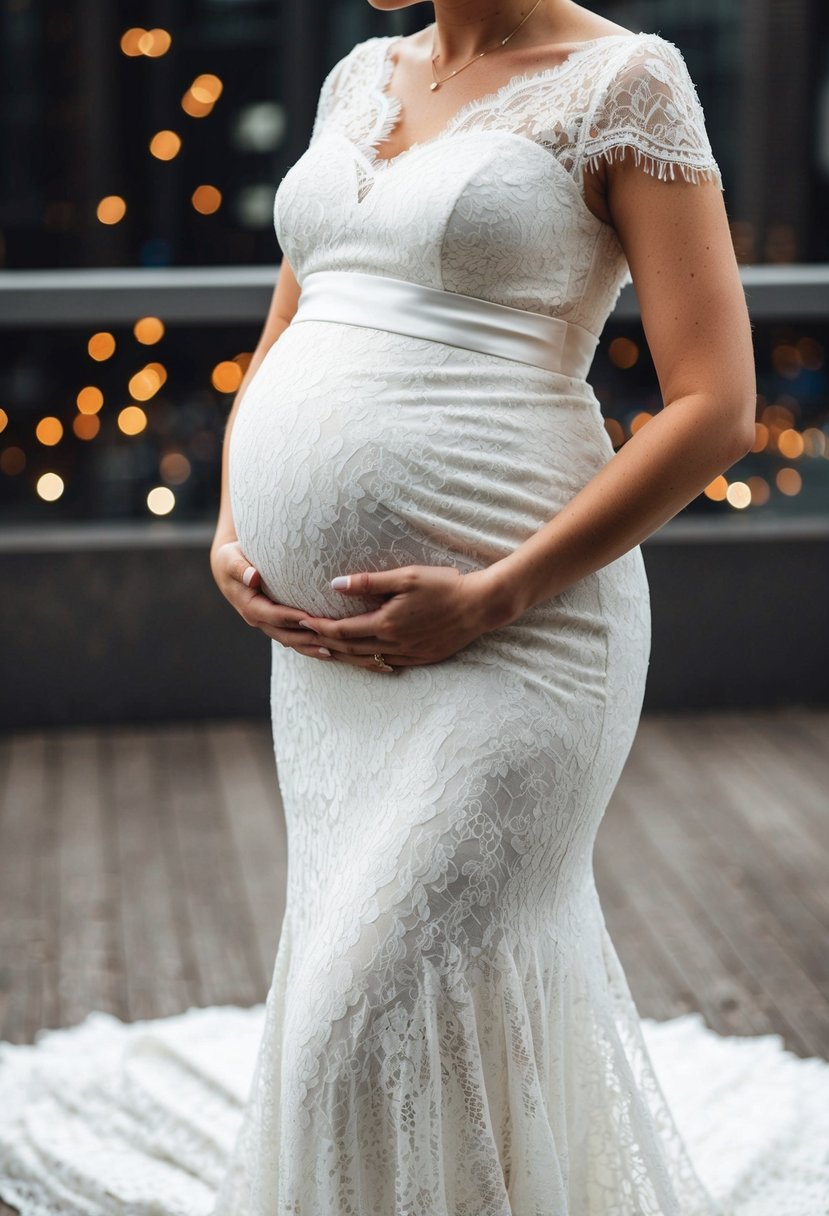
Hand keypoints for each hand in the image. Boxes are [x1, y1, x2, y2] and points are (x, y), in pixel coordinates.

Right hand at [208, 540, 398, 673]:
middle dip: (307, 638)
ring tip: (335, 651)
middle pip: (286, 634)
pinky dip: (311, 646)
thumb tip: (252, 577)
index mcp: (249, 606)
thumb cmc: (232, 559)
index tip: (310, 617)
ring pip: (292, 641)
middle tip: (330, 638)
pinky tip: (331, 650)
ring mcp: (269, 625)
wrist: (229, 569)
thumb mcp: (231, 559)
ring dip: (312, 647)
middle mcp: (260, 620)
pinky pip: (295, 639)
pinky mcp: (278, 625)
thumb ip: (240, 568)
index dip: (290, 617)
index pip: (272, 615)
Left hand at [294, 565, 505, 669]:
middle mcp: (395, 644)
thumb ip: (369, 582)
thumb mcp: (405, 576)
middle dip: (325, 645)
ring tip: (327, 652)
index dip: (319, 628)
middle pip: (350, 650)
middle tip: (305, 640)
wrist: (480, 606)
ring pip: (368, 661)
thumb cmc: (444, 586)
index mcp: (386, 623)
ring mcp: (409, 655)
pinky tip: (364, 659)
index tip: (302, 622)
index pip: (343, 631)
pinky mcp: (423, 659)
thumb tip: (335, 584)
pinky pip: (388, 665)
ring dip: (344, 658)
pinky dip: (370, 663)